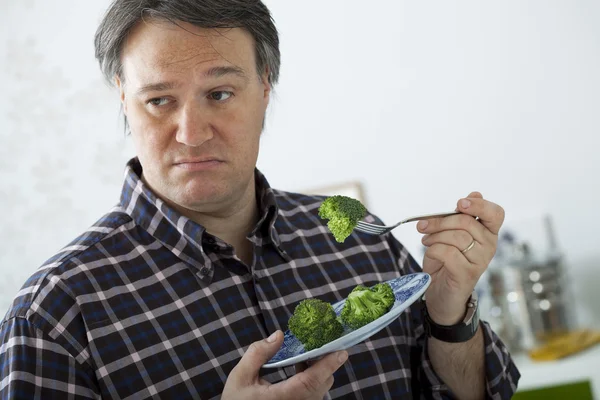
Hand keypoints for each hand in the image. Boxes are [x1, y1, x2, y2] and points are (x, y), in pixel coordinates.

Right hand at [222, 330, 347, 399]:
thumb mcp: (240, 376)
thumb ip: (258, 353)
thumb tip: (279, 335)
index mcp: (281, 397)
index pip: (310, 381)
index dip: (327, 365)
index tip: (341, 352)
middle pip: (320, 385)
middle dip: (326, 364)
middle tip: (325, 343)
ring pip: (319, 391)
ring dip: (319, 372)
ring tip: (308, 354)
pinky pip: (313, 395)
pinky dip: (313, 380)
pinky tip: (300, 368)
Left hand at [418, 192, 504, 325]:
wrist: (440, 294)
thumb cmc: (445, 262)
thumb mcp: (450, 235)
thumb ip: (460, 217)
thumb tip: (475, 193)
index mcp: (488, 233)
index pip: (496, 213)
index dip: (479, 205)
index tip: (459, 204)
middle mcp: (489, 246)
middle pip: (466, 222)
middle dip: (439, 221)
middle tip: (423, 226)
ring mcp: (481, 261)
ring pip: (455, 236)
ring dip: (434, 237)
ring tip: (427, 241)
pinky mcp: (468, 274)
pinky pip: (447, 252)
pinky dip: (433, 250)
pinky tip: (430, 254)